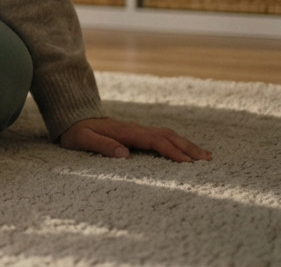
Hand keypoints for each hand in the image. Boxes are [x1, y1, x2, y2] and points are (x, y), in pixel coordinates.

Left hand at [60, 117, 210, 162]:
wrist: (72, 117)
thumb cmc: (76, 132)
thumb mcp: (83, 139)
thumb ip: (102, 145)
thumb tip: (125, 154)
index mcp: (125, 131)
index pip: (154, 141)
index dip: (171, 151)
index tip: (187, 163)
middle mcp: (135, 129)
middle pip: (167, 136)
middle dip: (187, 147)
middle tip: (207, 160)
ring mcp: (138, 129)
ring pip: (167, 135)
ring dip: (186, 144)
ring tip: (206, 156)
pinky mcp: (137, 133)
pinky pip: (162, 137)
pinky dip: (177, 142)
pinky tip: (186, 151)